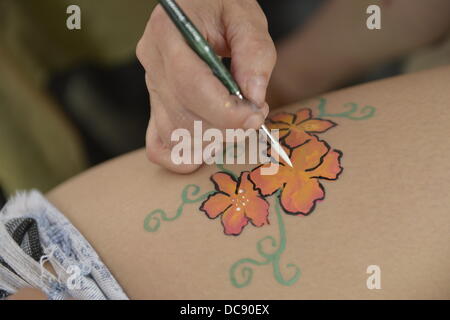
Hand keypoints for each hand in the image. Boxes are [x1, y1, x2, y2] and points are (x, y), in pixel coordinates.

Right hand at [137, 0, 275, 172]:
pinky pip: (158, 145)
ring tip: (236, 119)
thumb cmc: (222, 7)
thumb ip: (254, 53)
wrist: (198, 6)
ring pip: (174, 134)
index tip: (255, 117)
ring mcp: (150, 86)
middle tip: (254, 113)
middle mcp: (152, 62)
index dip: (225, 111)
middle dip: (226, 127)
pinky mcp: (156, 104)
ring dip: (213, 139)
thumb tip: (254, 98)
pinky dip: (183, 155)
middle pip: (184, 116)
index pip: (190, 85)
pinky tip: (208, 145)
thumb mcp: (245, 17)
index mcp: (168, 32)